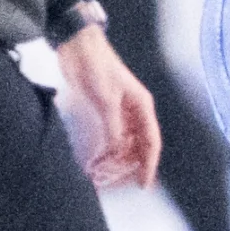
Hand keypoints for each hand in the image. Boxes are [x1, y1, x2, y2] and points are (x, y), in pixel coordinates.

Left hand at [58, 24, 161, 188]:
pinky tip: (95, 160)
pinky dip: (104, 149)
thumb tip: (115, 152)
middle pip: (139, 145)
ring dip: (116, 159)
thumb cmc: (97, 66)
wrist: (77, 47)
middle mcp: (134, 111)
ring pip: (124, 143)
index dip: (149, 164)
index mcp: (142, 106)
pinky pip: (109, 136)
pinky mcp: (103, 111)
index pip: (151, 141)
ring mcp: (119, 112)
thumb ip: (112, 127)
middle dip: (130, 164)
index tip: (143, 183)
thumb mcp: (106, 99)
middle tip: (118, 182)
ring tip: (103, 174)